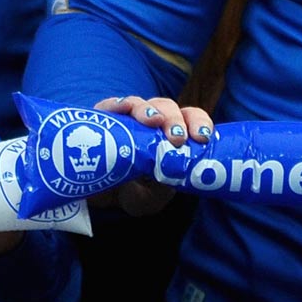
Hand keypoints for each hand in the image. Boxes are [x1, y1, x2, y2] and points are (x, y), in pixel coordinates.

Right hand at [95, 94, 214, 216]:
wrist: (99, 195)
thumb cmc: (132, 192)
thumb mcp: (152, 197)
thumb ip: (162, 187)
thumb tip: (170, 176)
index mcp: (171, 136)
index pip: (191, 119)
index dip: (199, 123)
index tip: (202, 137)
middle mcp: (151, 122)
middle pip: (167, 108)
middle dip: (175, 119)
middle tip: (177, 137)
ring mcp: (126, 118)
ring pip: (141, 104)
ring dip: (149, 110)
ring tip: (154, 121)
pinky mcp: (102, 119)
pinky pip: (109, 106)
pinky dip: (117, 104)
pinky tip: (123, 108)